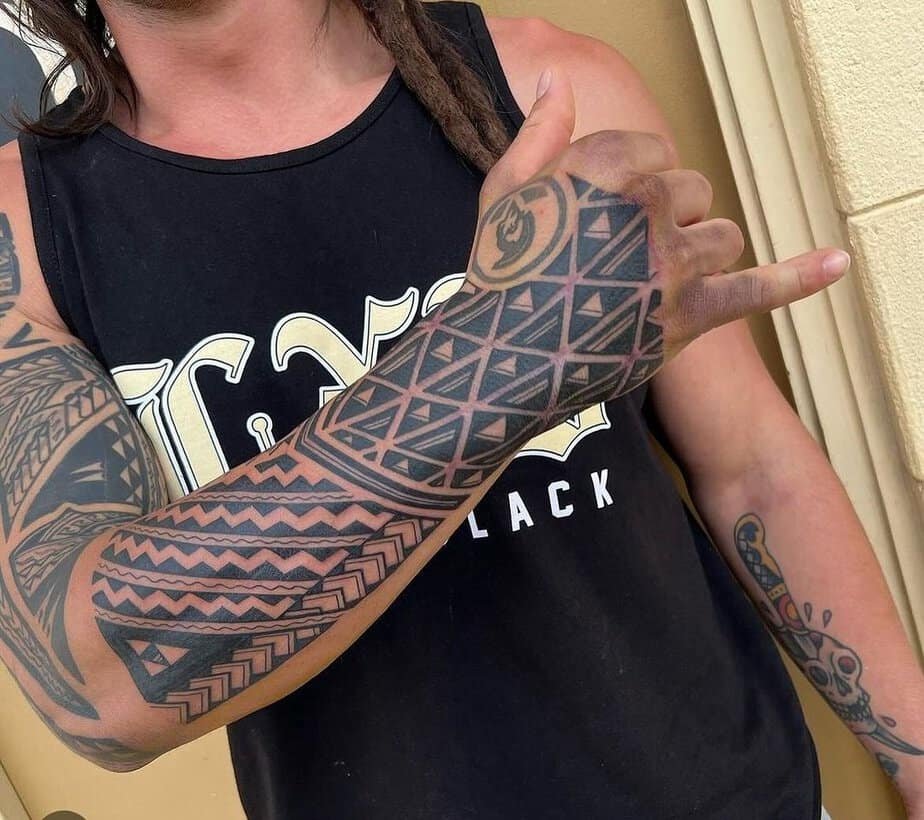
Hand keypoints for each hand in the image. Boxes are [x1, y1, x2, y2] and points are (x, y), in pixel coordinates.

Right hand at [467, 68, 848, 402]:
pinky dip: (800, 276)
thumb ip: (540, 131)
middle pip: (692, 191)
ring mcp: (672, 262)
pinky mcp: (690, 314)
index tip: (602, 220)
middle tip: (618, 259)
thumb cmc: (498, 273)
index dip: (632, 185)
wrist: (502, 357)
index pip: (655, 153)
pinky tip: (840, 262)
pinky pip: (758, 289)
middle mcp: (646, 207)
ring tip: (654, 281)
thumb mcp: (502, 191)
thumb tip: (556, 79)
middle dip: (664, 219)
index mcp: (603, 167)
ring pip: (721, 236)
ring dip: (697, 252)